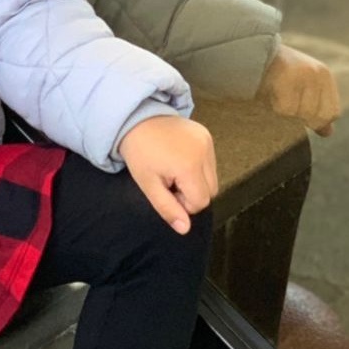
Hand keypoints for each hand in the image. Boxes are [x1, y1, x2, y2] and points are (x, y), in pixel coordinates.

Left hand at [117, 115, 217, 234]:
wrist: (136, 119)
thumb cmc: (139, 153)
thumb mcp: (148, 184)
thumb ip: (167, 208)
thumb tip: (185, 229)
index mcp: (189, 166)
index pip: (200, 202)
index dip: (183, 203)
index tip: (166, 189)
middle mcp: (204, 153)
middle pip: (210, 191)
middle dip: (191, 193)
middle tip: (169, 181)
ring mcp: (207, 141)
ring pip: (212, 178)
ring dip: (196, 181)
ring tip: (173, 170)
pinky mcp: (207, 135)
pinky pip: (210, 162)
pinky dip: (199, 167)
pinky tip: (180, 158)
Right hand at [258, 44, 340, 136]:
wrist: (247, 49)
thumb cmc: (272, 71)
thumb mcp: (300, 87)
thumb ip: (316, 108)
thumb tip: (327, 132)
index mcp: (324, 75)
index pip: (332, 113)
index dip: (313, 119)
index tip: (294, 107)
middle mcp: (318, 73)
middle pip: (317, 116)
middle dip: (298, 116)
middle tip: (282, 99)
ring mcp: (305, 74)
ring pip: (301, 113)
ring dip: (285, 111)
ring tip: (275, 94)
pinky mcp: (288, 77)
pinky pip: (285, 109)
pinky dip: (275, 107)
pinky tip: (268, 92)